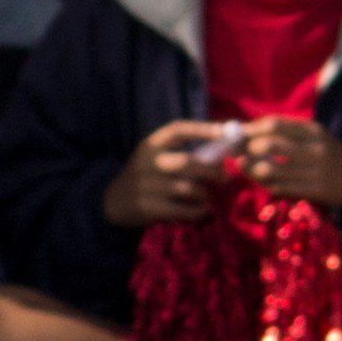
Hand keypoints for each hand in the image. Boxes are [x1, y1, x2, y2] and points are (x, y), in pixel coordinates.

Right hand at [101, 119, 226, 226]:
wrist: (115, 202)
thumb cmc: (146, 179)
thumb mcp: (155, 159)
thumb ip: (183, 155)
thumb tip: (221, 155)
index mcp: (151, 144)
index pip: (179, 130)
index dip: (203, 129)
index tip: (226, 132)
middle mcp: (147, 162)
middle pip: (188, 163)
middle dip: (212, 171)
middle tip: (225, 178)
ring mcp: (146, 185)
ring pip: (188, 188)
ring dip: (204, 194)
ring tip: (207, 198)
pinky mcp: (148, 207)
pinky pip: (182, 210)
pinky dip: (197, 211)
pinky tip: (202, 211)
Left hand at [238, 117, 341, 210]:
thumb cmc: (333, 157)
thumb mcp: (317, 138)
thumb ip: (290, 134)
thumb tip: (253, 132)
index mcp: (314, 130)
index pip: (275, 125)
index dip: (252, 130)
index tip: (239, 135)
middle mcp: (315, 149)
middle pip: (271, 145)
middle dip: (249, 149)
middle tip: (239, 153)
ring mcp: (315, 171)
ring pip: (272, 169)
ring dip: (253, 170)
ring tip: (247, 168)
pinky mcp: (315, 192)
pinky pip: (281, 188)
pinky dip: (267, 185)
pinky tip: (265, 182)